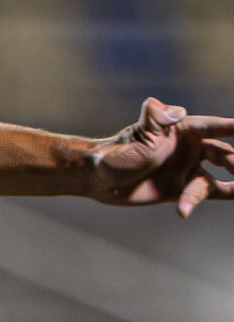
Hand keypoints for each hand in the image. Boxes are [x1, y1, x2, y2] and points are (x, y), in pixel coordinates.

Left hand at [87, 99, 233, 216]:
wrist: (101, 180)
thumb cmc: (118, 152)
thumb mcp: (139, 134)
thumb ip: (156, 118)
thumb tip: (176, 111)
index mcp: (183, 130)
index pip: (213, 126)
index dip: (231, 127)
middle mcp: (190, 149)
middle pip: (222, 153)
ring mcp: (187, 170)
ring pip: (216, 178)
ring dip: (230, 185)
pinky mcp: (180, 190)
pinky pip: (200, 196)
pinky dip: (203, 201)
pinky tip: (194, 210)